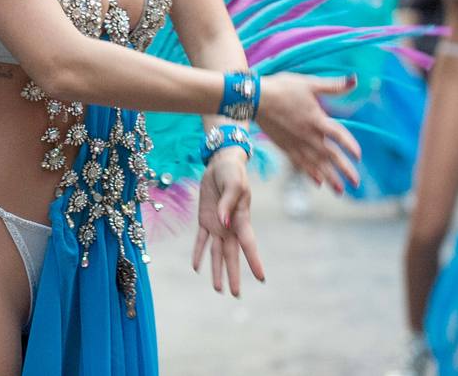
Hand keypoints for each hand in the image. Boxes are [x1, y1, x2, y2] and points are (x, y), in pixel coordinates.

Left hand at [191, 148, 263, 296]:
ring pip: (216, 253)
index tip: (261, 278)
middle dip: (234, 274)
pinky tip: (197, 268)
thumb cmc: (232, 172)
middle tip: (235, 294)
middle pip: (232, 255)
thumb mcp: (233, 184)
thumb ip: (228, 204)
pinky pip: (201, 240)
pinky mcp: (205, 220)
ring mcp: (217, 225)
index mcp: (241, 219)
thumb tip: (223, 223)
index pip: (249, 244)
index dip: (254, 261)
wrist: (221, 163)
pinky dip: (198, 253)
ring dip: (217, 270)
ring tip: (218, 289)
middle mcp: (230, 227)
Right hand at [255, 74, 360, 193]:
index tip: (359, 156)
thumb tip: (355, 79)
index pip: (338, 136)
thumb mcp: (309, 84)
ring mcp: (296, 143)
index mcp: (316, 119)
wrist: (255, 99)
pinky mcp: (285, 147)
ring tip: (340, 190)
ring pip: (316, 164)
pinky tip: (318, 183)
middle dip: (344, 170)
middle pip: (330, 156)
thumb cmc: (283, 88)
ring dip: (329, 178)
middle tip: (356, 183)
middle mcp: (308, 135)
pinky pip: (300, 164)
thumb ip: (333, 85)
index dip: (350, 146)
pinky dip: (310, 174)